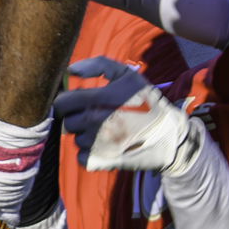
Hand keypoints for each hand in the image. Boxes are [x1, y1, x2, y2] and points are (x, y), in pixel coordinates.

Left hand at [52, 56, 197, 171]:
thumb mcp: (127, 75)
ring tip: (106, 129)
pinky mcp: (101, 162)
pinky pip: (82, 157)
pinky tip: (105, 144)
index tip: (78, 101)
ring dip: (85, 134)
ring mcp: (96, 144)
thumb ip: (97, 66)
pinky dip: (90, 152)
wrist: (167, 134)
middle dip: (77, 117)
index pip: (61, 103)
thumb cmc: (146, 101)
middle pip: (66, 121)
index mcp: (97, 100)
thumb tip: (71, 70)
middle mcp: (93, 123)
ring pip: (75, 139)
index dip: (67, 101)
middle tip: (96, 114)